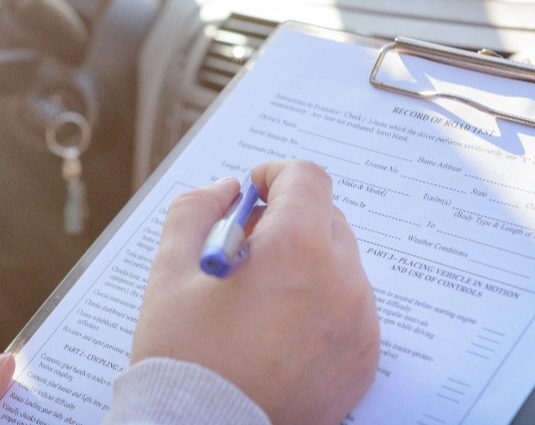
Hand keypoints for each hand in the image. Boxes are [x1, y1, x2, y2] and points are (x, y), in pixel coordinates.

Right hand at [132, 160, 379, 423]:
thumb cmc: (184, 357)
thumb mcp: (170, 271)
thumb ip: (196, 211)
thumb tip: (227, 190)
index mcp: (297, 248)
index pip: (307, 178)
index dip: (276, 175)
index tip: (253, 191)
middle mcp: (342, 280)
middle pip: (326, 218)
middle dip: (289, 219)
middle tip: (247, 247)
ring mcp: (359, 323)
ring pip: (340, 263)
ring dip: (306, 261)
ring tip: (260, 296)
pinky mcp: (364, 358)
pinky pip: (351, 307)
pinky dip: (322, 303)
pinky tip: (280, 329)